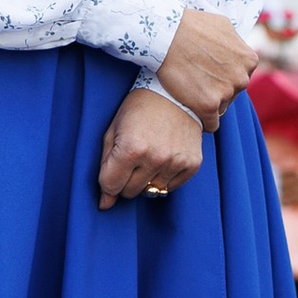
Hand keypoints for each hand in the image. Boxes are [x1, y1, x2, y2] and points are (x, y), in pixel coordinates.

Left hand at [99, 87, 203, 207]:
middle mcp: (155, 158)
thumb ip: (105, 166)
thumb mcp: (113, 130)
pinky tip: (163, 157)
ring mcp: (176, 162)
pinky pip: (171, 187)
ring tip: (148, 156)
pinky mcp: (192, 164)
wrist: (175, 92)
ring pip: (151, 192)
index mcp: (131, 148)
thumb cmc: (138, 109)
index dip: (108, 180)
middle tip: (131, 160)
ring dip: (146, 179)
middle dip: (125, 180)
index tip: (111, 171)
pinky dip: (164, 177)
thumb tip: (105, 204)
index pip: (111, 186)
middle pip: (130, 192)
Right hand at [156, 9, 254, 128]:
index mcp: (249, 60)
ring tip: (190, 91)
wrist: (167, 34)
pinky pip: (211, 124)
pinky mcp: (209, 105)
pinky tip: (192, 111)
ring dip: (208, 102)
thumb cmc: (191, 25)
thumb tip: (240, 51)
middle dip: (217, 89)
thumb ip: (236, 42)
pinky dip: (203, 120)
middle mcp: (242, 78)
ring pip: (221, 107)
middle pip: (232, 93)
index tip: (208, 73)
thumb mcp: (224, 26)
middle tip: (197, 81)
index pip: (241, 77)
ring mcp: (227, 92)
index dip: (224, 76)